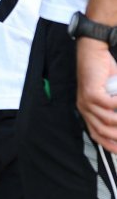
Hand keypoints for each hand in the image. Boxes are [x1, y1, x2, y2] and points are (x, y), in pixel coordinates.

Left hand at [77, 37, 116, 151]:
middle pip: (102, 131)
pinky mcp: (91, 93)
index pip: (97, 136)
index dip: (110, 145)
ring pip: (108, 120)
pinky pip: (110, 105)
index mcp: (87, 112)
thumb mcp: (110, 94)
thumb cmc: (104, 73)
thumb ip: (114, 107)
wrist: (93, 53)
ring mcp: (86, 102)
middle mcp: (84, 109)